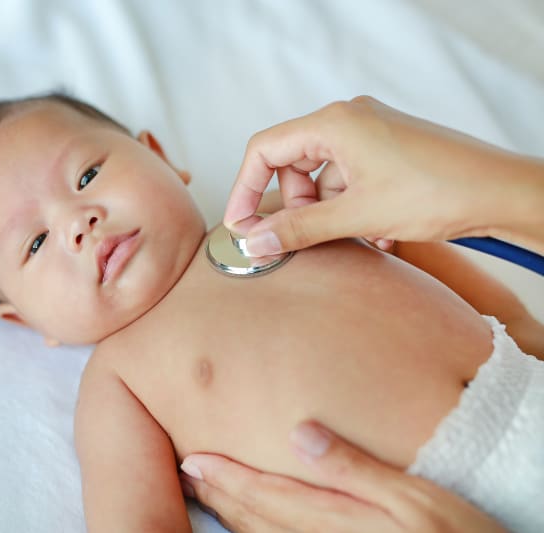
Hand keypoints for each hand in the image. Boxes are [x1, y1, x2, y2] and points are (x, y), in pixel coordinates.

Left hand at [179, 421, 505, 532]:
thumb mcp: (415, 498)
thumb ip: (353, 467)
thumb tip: (299, 431)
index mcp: (332, 519)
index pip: (262, 494)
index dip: (223, 477)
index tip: (193, 460)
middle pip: (252, 518)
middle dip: (217, 495)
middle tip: (188, 473)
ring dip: (228, 515)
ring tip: (205, 492)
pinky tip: (248, 524)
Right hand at [224, 96, 543, 255]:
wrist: (503, 192)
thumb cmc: (439, 190)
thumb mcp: (357, 215)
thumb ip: (298, 229)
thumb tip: (255, 242)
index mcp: (334, 123)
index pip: (264, 149)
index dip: (245, 189)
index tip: (241, 223)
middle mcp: (349, 120)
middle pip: (292, 163)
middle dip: (296, 205)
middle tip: (305, 236)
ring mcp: (370, 132)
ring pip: (323, 176)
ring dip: (328, 211)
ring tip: (355, 235)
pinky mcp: (387, 149)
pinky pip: (349, 178)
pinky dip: (351, 207)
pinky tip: (375, 231)